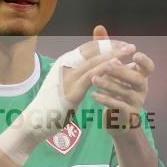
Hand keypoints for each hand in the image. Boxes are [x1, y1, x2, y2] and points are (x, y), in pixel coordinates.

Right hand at [0, 37, 133, 165]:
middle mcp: (65, 65)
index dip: (107, 44)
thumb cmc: (52, 105)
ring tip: (129, 53)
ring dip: (113, 55)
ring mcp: (67, 77)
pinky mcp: (70, 91)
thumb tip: (91, 69)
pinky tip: (117, 67)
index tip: (123, 45)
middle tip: (131, 46)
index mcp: (64, 62)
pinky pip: (91, 77)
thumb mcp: (66, 85)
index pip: (89, 48)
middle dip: (113, 47)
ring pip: (94, 61)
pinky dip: (105, 70)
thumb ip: (78, 74)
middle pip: (93, 51)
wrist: (35, 121)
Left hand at [90, 25, 153, 130]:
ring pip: (125, 92)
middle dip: (121, 71)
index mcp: (140, 75)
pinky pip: (118, 106)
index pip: (149, 67)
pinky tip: (93, 95)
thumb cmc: (114, 90)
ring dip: (109, 85)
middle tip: (106, 65)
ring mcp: (136, 102)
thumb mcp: (111, 70)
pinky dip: (106, 100)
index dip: (144, 61)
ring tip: (94, 80)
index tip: (134, 54)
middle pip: (137, 78)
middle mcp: (142, 88)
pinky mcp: (127, 115)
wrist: (116, 119)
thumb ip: (106, 49)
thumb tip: (98, 28)